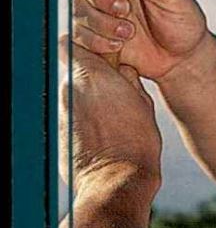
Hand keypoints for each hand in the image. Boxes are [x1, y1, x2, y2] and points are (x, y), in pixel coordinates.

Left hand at [59, 37, 161, 190]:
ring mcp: (62, 113)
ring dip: (91, 103)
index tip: (105, 57)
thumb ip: (129, 81)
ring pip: (75, 97)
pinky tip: (104, 138)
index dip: (87, 47)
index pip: (72, 43)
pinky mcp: (59, 133)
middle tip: (117, 94)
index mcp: (91, 76)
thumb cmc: (135, 145)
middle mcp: (70, 90)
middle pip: (77, 72)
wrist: (116, 184)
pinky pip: (73, 119)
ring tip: (113, 122)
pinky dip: (85, 123)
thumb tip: (124, 70)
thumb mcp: (143, 105)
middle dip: (94, 79)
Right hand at [72, 0, 208, 79]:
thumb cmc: (183, 21)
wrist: (181, 57)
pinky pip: (78, 34)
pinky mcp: (93, 33)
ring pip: (77, 7)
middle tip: (125, 10)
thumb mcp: (177, 0)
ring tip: (129, 33)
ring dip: (100, 22)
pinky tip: (118, 45)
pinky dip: (95, 41)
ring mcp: (97, 8)